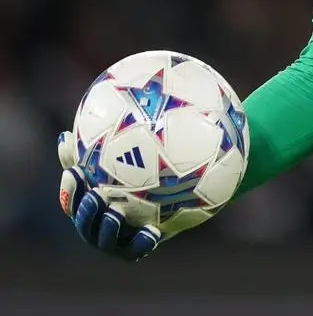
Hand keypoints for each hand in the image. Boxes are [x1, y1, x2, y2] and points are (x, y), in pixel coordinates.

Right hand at [58, 131, 161, 261]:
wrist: (172, 193)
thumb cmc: (135, 174)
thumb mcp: (113, 162)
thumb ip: (88, 153)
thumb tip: (64, 138)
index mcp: (88, 207)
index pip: (71, 202)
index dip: (70, 190)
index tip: (75, 172)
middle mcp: (99, 226)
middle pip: (85, 225)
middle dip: (86, 212)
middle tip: (95, 195)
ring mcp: (118, 239)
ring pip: (106, 241)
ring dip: (108, 228)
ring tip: (115, 213)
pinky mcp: (140, 246)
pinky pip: (137, 251)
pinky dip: (142, 243)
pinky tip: (152, 230)